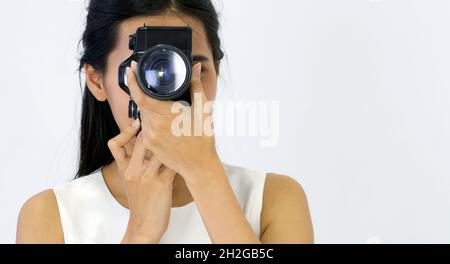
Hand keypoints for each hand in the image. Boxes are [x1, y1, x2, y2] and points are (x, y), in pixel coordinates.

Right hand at [107, 120, 176, 242]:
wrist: (144, 224)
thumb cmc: (141, 202)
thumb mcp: (131, 182)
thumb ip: (135, 163)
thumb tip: (146, 144)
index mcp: (124, 169)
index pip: (115, 145)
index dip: (124, 131)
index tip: (136, 122)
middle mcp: (133, 170)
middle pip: (140, 141)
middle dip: (152, 128)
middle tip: (164, 120)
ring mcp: (147, 176)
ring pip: (158, 149)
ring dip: (170, 140)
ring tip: (178, 131)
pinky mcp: (162, 183)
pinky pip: (172, 163)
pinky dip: (180, 156)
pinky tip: (186, 152)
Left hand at [126, 61, 222, 185]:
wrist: (199, 166)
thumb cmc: (203, 139)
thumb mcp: (204, 110)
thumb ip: (197, 87)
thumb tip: (195, 68)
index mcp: (165, 115)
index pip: (140, 95)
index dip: (132, 81)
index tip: (131, 70)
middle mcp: (153, 126)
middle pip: (141, 104)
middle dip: (145, 94)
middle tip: (156, 89)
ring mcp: (149, 137)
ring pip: (143, 116)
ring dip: (150, 109)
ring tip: (166, 109)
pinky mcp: (149, 146)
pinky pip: (145, 129)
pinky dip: (152, 122)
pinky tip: (166, 124)